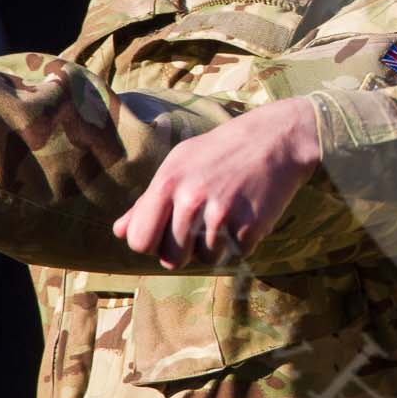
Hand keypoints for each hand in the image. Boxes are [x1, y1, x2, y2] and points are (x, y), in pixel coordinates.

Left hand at [113, 97, 323, 267]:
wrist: (277, 138)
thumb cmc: (222, 150)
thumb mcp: (180, 163)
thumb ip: (148, 200)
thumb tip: (119, 232)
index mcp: (168, 183)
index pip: (139, 241)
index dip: (152, 243)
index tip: (166, 233)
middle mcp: (191, 199)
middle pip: (171, 258)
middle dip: (184, 250)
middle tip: (201, 227)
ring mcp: (222, 214)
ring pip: (205, 259)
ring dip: (216, 245)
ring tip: (227, 216)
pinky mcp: (250, 226)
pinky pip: (235, 255)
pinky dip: (241, 242)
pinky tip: (247, 215)